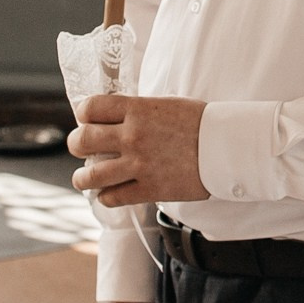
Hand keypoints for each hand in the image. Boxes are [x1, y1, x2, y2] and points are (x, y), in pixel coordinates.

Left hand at [70, 94, 209, 205]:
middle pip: (82, 140)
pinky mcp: (148, 189)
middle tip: (81, 147)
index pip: (91, 107)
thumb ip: (138, 111)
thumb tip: (116, 117)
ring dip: (83, 177)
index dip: (85, 114)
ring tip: (85, 178)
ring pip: (89, 176)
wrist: (226, 146)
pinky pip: (112, 197)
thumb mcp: (166, 105)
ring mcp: (138, 165)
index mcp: (137, 110)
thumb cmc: (201, 122)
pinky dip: (106, 196)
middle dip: (76, 143)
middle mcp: (132, 136)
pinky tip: (111, 192)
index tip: (88, 119)